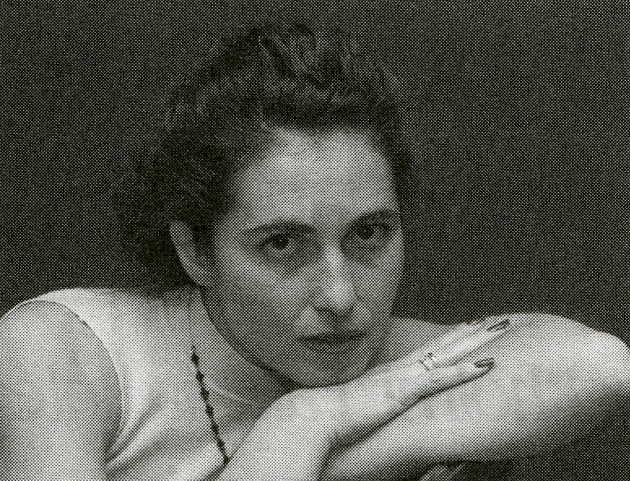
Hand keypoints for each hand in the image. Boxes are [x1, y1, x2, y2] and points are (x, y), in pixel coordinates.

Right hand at [293, 318, 509, 449]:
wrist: (316, 418)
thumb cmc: (335, 418)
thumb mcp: (365, 409)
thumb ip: (380, 406)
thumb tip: (387, 412)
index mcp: (395, 372)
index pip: (431, 349)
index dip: (454, 338)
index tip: (473, 328)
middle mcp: (403, 368)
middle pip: (446, 343)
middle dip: (474, 331)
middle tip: (499, 320)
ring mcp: (405, 377)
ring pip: (450, 353)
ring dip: (477, 341)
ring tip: (501, 328)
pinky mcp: (404, 392)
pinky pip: (441, 378)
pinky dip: (465, 370)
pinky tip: (487, 365)